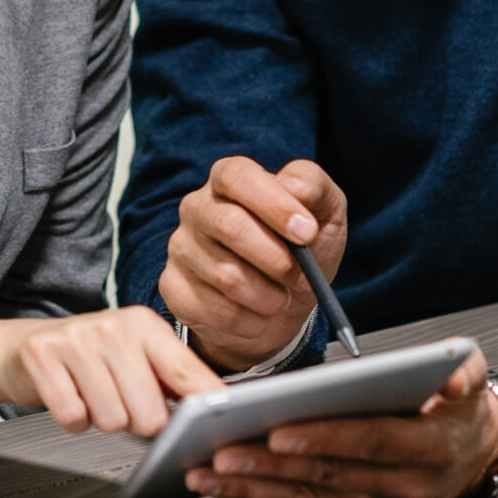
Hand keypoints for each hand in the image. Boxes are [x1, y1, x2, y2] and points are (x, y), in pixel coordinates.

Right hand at [0, 306, 222, 436]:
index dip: (204, 407)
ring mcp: (77, 339)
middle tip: (122, 404)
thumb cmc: (88, 357)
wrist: (23, 346)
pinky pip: (73, 417)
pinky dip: (72, 419)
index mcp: (145, 325)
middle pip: (150, 414)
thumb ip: (173, 380)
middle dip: (138, 423)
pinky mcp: (42, 356)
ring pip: (112, 420)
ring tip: (92, 396)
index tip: (215, 427)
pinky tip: (70, 397)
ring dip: (102, 420)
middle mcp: (114, 327)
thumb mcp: (135, 356)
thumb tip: (215, 409)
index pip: (187, 373)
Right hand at [159, 157, 348, 370]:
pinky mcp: (173, 286)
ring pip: (225, 275)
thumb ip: (313, 186)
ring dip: (268, 295)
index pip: (237, 177)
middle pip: (229, 226)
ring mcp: (180, 247)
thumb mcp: (323, 212)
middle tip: (303, 277)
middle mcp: (197, 207)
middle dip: (277, 258)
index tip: (307, 233)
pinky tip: (258, 315)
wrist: (282, 302)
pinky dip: (249, 321)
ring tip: (281, 298)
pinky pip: (213, 309)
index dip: (274, 204)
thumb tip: (295, 189)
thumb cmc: (301, 249)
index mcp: (229, 178)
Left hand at [183, 346, 497, 497]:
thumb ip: (460, 371)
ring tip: (206, 475)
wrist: (476, 454)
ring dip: (255, 492)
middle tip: (219, 454)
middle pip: (328, 478)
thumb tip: (453, 374)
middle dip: (269, 468)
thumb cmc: (456, 409)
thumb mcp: (468, 378)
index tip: (277, 433)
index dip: (324, 439)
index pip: (370, 443)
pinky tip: (227, 491)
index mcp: (429, 449)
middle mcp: (405, 489)